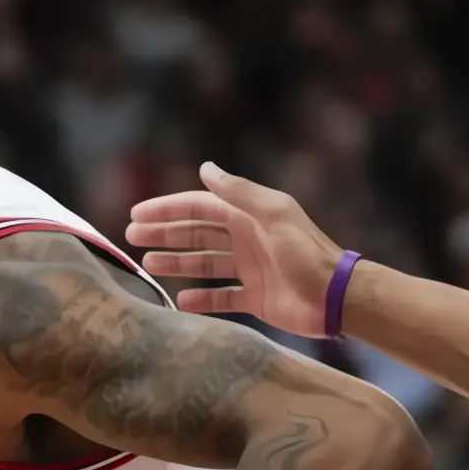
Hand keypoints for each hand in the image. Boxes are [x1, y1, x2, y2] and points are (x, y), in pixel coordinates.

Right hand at [125, 162, 344, 338]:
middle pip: (197, 233)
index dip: (168, 209)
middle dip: (165, 234)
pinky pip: (222, 297)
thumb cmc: (307, 253)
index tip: (137, 215)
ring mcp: (250, 269)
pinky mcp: (256, 297)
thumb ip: (239, 193)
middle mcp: (246, 239)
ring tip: (148, 265)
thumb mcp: (274, 215)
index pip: (199, 206)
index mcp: (249, 216)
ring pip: (205, 263)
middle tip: (132, 239)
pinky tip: (180, 301)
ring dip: (177, 263)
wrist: (336, 297)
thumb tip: (205, 168)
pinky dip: (202, 299)